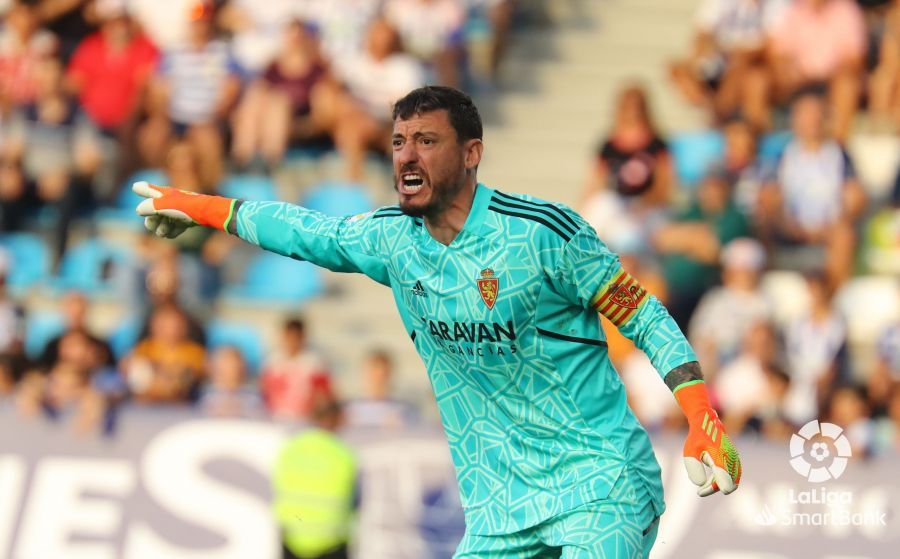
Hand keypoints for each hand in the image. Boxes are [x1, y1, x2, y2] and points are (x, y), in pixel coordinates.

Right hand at [133, 181, 234, 237]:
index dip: (141, 189)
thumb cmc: (185, 206)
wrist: (208, 214)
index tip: (135, 187)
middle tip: (153, 226)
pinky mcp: (186, 220)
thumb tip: (139, 210)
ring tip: (164, 232)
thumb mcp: (165, 205)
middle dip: (151, 220)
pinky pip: (175, 228)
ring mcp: (178, 211)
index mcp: (164, 193)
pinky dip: (173, 232)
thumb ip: (150, 207)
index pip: (148, 189)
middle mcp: (170, 201)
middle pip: (153, 212)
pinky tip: (173, 233)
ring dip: (162, 228)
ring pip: (164, 222)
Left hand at [676, 381, 741, 496]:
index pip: (722, 479)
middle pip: (730, 483)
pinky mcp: (735, 458)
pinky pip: (734, 474)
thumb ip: (694, 468)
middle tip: (701, 490)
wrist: (706, 422)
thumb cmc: (696, 438)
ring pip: (733, 479)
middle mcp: (730, 456)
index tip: (699, 492)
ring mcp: (735, 457)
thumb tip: (700, 484)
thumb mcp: (689, 452)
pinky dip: (724, 480)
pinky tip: (712, 480)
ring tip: (705, 485)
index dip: (712, 489)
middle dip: (715, 488)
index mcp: (719, 455)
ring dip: (720, 485)